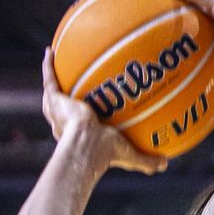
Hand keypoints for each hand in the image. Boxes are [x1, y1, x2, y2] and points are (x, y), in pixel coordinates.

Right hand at [40, 50, 165, 174]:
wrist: (86, 146)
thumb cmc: (105, 153)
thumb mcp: (129, 155)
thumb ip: (146, 160)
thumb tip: (165, 164)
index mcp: (77, 134)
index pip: (78, 123)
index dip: (80, 114)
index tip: (87, 107)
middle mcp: (64, 122)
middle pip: (62, 105)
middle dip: (64, 94)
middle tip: (71, 80)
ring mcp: (57, 110)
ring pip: (52, 90)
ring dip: (52, 76)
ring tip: (54, 59)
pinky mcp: (55, 100)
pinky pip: (50, 78)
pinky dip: (48, 65)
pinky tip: (50, 50)